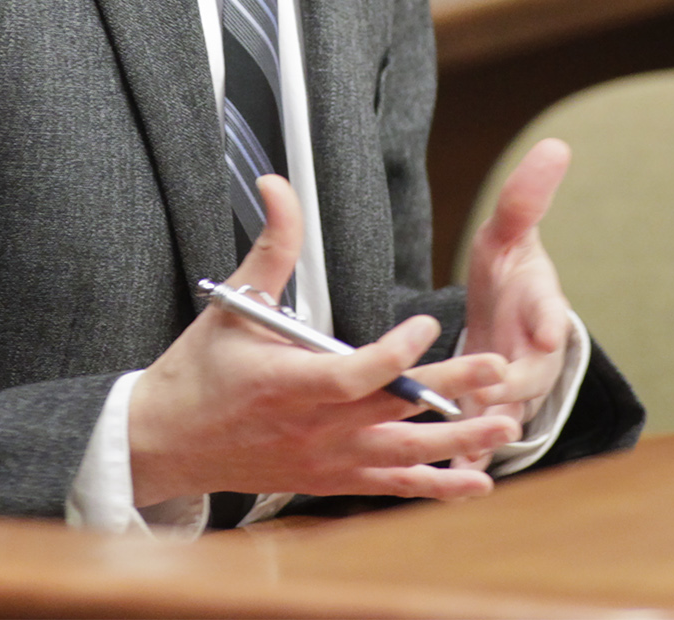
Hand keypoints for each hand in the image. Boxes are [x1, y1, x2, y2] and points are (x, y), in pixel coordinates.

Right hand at [127, 176, 521, 506]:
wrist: (168, 443)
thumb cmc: (199, 373)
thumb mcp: (233, 303)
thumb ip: (272, 245)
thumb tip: (276, 185)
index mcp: (285, 383)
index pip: (351, 375)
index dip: (393, 355)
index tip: (426, 323)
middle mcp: (311, 427)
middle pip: (391, 411)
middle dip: (449, 389)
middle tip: (496, 369)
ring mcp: (325, 459)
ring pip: (402, 455)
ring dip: (456, 440)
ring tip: (505, 422)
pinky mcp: (330, 480)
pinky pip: (391, 487)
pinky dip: (435, 486)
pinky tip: (477, 480)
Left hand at [455, 139, 574, 466]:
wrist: (507, 316)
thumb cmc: (509, 272)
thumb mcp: (510, 232)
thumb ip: (527, 197)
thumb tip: (555, 145)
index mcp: (543, 307)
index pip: (551, 312)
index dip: (548, 318)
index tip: (544, 326)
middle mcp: (537, 355)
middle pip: (527, 376)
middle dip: (510, 387)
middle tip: (488, 391)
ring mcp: (518, 390)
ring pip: (507, 416)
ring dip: (489, 431)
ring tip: (466, 447)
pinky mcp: (495, 415)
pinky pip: (485, 438)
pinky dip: (470, 457)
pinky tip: (446, 475)